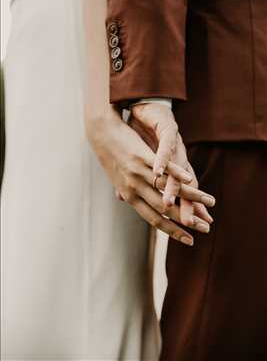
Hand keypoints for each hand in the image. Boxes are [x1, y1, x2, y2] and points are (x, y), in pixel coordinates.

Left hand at [85, 107, 212, 245]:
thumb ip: (123, 190)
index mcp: (130, 196)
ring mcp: (138, 172)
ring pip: (168, 190)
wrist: (101, 134)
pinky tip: (190, 180)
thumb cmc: (110, 156)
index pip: (155, 220)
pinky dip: (177, 174)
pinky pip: (162, 168)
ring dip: (191, 197)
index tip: (189, 241)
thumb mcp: (115, 177)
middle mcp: (134, 188)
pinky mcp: (141, 156)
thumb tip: (123, 201)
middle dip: (187, 220)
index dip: (173, 232)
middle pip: (165, 209)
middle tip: (207, 228)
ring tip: (210, 202)